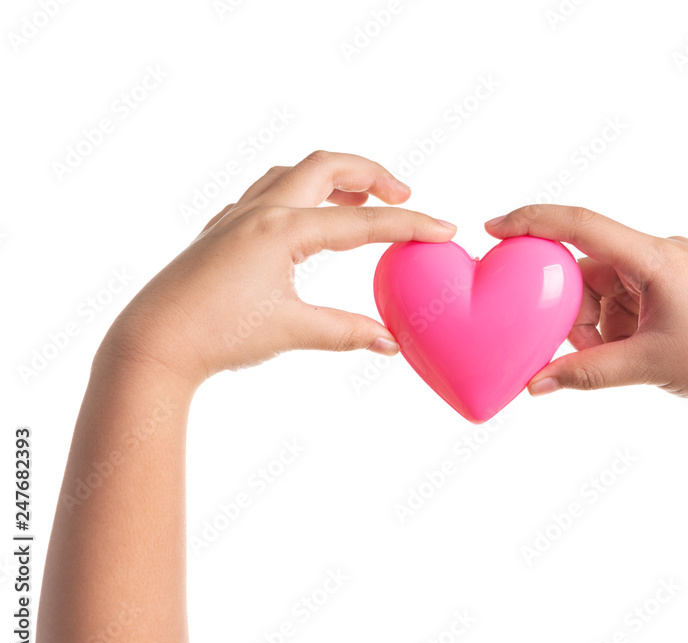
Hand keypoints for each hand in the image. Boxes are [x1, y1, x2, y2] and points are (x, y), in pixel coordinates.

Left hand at [99, 151, 456, 388]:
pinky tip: (306, 219)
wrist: (153, 343)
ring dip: (334, 178)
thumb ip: (346, 331)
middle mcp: (261, 211)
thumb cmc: (218, 335)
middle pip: (327, 166)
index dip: (410, 225)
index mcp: (283, 230)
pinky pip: (268, 191)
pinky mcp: (222, 231)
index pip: (362, 221)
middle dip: (372, 174)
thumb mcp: (291, 331)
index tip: (445, 229)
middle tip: (404, 194)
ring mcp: (237, 217)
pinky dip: (301, 192)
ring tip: (362, 198)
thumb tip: (390, 343)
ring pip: (294, 172)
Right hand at [485, 205, 687, 413]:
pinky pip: (631, 296)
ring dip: (600, 323)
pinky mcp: (681, 287)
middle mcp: (663, 252)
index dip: (531, 222)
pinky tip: (634, 352)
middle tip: (579, 349)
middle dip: (575, 310)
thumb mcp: (645, 366)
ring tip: (620, 359)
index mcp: (655, 257)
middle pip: (591, 268)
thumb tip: (536, 385)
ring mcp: (674, 269)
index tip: (493, 230)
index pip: (580, 224)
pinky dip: (620, 324)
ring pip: (609, 287)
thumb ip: (584, 373)